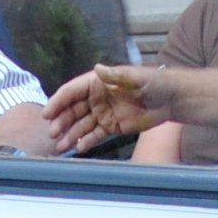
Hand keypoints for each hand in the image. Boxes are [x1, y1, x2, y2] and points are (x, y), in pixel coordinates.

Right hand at [44, 64, 167, 145]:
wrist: (171, 100)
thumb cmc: (154, 82)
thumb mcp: (135, 77)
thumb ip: (115, 75)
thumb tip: (97, 68)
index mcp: (98, 82)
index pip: (72, 92)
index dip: (58, 102)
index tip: (47, 114)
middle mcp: (96, 98)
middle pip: (73, 110)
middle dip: (61, 122)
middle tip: (52, 134)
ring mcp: (103, 113)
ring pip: (81, 125)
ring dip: (69, 134)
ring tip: (59, 147)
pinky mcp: (112, 127)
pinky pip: (95, 135)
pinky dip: (86, 142)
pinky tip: (77, 148)